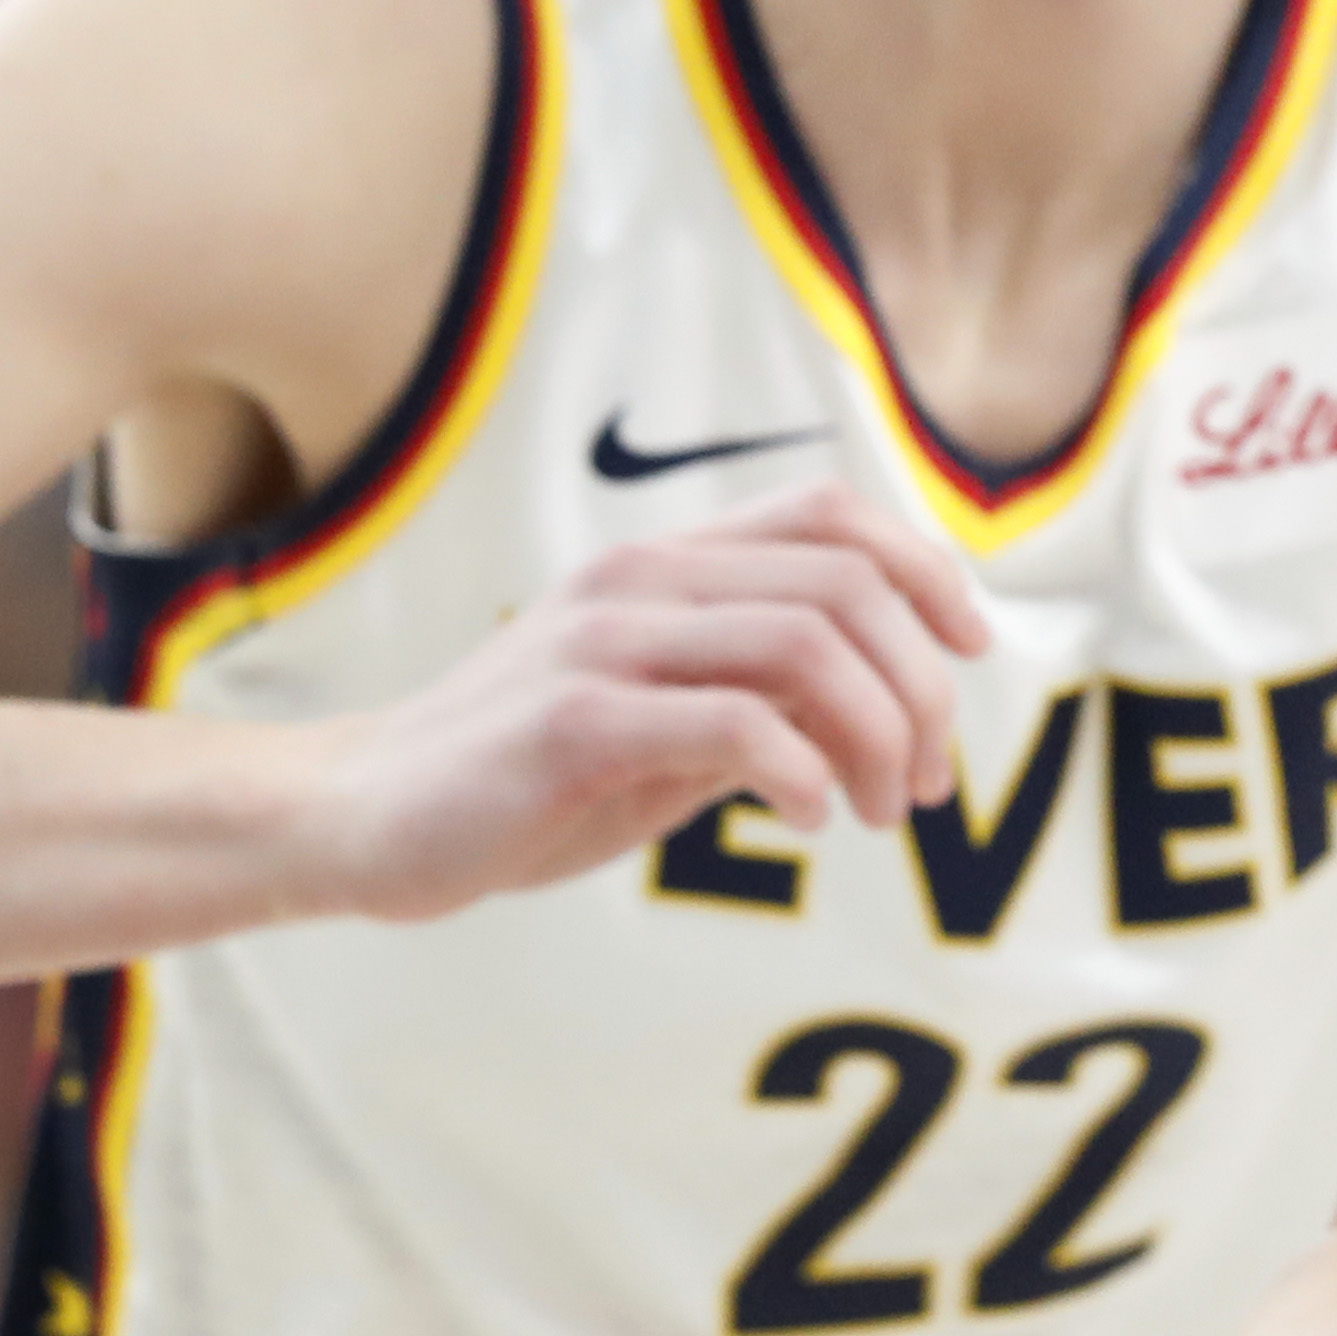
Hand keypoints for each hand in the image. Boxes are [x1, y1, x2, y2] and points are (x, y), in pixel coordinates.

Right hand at [298, 482, 987, 918]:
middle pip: (847, 586)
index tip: (971, 652)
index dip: (928, 570)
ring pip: (808, 646)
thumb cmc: (530, 776)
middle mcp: (640, 582)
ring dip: (878, 734)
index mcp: (666, 566)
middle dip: (922, 686)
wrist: (365, 819)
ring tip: (877, 809)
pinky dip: (806, 771)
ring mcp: (603, 644)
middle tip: (923, 782)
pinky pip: (737, 723)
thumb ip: (768, 695)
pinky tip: (809, 816)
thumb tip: (894, 699)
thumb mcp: (671, 722)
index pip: (833, 516)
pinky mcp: (573, 721)